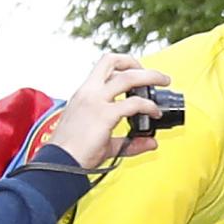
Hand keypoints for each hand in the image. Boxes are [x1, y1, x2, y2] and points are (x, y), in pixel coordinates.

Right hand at [48, 53, 170, 170]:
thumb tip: (150, 143)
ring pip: (127, 77)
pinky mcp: (104, 114)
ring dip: (151, 76)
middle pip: (112, 61)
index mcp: (84, 93)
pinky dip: (149, 106)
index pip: (103, 66)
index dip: (123, 64)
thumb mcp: (104, 142)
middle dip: (138, 62)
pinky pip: (134, 103)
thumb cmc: (74, 152)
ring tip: (164, 81)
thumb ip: (129, 141)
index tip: (137, 73)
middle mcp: (88, 92)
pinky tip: (155, 112)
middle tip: (155, 74)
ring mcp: (95, 101)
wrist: (59, 162)